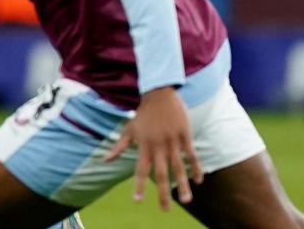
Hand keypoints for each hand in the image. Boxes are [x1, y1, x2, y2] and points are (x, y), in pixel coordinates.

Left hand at [104, 86, 202, 210]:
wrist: (159, 94)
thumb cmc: (143, 113)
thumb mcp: (129, 129)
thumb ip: (118, 147)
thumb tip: (105, 160)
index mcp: (144, 146)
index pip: (140, 170)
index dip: (139, 185)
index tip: (138, 200)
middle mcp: (158, 146)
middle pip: (160, 174)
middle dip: (163, 193)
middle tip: (165, 210)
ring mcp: (172, 141)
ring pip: (178, 167)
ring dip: (182, 185)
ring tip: (186, 200)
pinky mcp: (184, 135)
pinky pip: (192, 155)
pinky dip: (195, 168)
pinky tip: (199, 180)